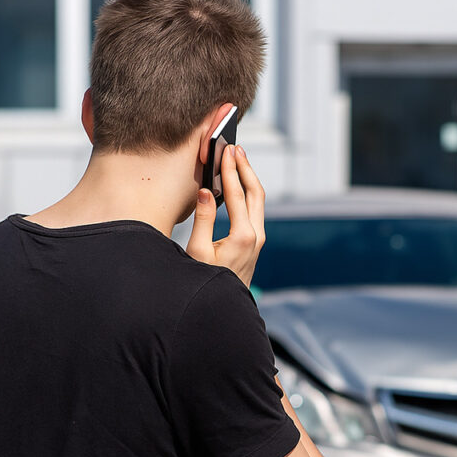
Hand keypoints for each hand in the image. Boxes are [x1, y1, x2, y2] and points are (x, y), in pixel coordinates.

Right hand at [186, 144, 265, 287]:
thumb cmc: (206, 282)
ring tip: (239, 160)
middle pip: (256, 192)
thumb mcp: (197, 252)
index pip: (237, 194)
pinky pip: (256, 210)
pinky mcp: (256, 242)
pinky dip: (249, 192)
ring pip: (259, 201)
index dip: (231, 170)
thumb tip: (207, 192)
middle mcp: (256, 235)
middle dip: (246, 168)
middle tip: (236, 148)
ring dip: (249, 178)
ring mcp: (259, 239)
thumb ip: (202, 220)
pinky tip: (239, 184)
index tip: (226, 151)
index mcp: (243, 236)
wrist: (223, 308)